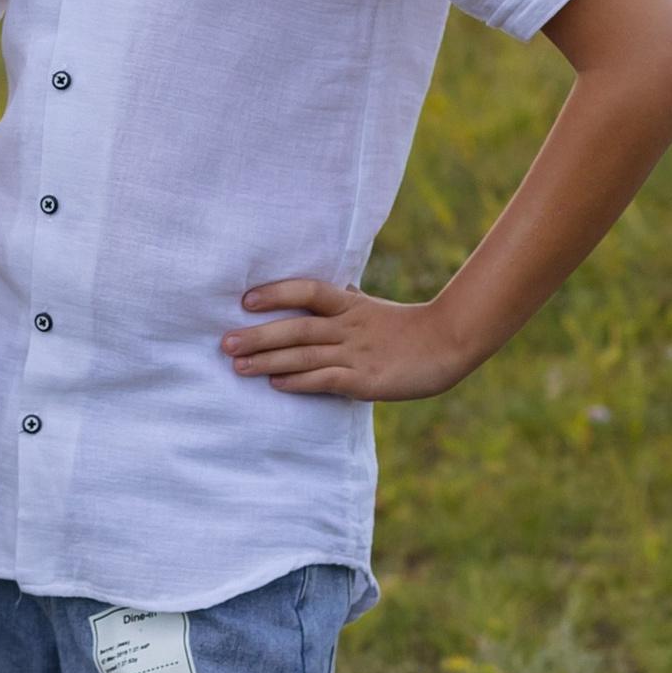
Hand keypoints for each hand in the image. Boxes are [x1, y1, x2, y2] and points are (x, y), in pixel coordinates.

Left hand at [222, 277, 476, 401]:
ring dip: (268, 361)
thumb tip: (325, 287)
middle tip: (223, 341)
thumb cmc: (405, 327)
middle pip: (297, 326)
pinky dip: (299, 382)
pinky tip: (276, 384)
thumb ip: (344, 300)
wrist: (447, 345)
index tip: (245, 300)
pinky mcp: (365, 381)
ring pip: (305, 354)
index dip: (277, 292)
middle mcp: (349, 326)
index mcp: (350, 304)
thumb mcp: (371, 308)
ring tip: (237, 365)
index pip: (308, 290)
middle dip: (259, 334)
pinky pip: (326, 380)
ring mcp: (357, 354)